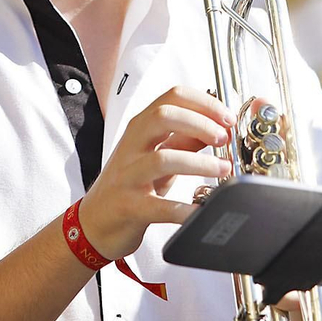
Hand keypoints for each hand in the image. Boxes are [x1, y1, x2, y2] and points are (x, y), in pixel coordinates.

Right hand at [76, 86, 232, 259]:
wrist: (94, 222)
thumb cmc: (128, 185)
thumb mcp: (156, 155)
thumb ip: (183, 139)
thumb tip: (217, 126)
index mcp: (140, 129)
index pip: (172, 98)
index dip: (204, 103)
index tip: (226, 117)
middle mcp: (132, 147)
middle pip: (163, 117)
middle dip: (200, 123)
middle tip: (223, 138)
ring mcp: (128, 176)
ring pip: (163, 159)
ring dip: (199, 163)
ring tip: (223, 170)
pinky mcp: (130, 207)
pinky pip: (160, 207)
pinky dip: (184, 209)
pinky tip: (202, 211)